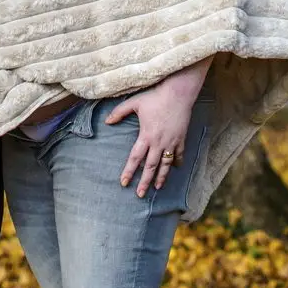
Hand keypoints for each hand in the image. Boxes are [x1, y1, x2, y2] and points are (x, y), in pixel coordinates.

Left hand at [106, 59, 212, 197]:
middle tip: (140, 194)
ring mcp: (171, 142)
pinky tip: (174, 169)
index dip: (129, 171)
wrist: (178, 92)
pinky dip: (176, 163)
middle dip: (144, 182)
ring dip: (161, 177)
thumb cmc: (155, 96)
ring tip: (157, 188)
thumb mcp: (135, 102)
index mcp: (146, 135)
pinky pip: (178, 155)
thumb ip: (119, 112)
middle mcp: (158, 142)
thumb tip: (107, 121)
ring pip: (165, 165)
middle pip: (150, 167)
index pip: (135, 158)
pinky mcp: (181, 139)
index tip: (124, 183)